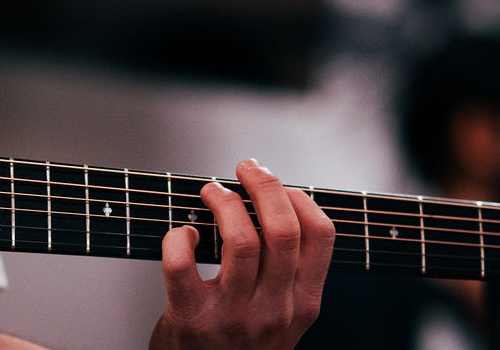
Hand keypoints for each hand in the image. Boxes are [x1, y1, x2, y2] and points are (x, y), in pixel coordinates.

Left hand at [150, 159, 334, 349]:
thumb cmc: (241, 346)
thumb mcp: (282, 317)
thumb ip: (287, 276)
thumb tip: (277, 208)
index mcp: (304, 304)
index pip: (321, 236)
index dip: (300, 198)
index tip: (280, 185)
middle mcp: (275, 310)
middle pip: (282, 230)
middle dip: (264, 186)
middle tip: (246, 167)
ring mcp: (234, 316)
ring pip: (240, 240)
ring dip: (224, 203)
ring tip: (212, 192)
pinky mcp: (191, 320)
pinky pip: (182, 266)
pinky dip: (178, 239)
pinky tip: (182, 234)